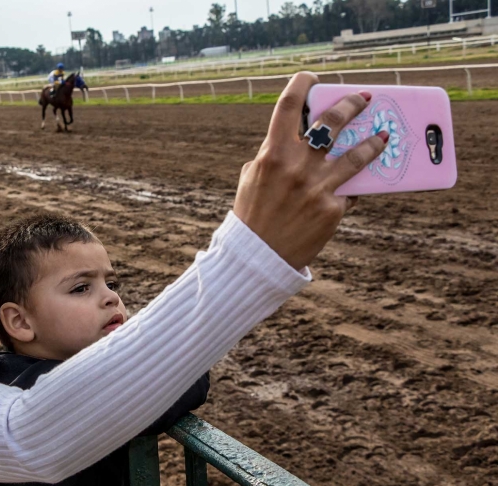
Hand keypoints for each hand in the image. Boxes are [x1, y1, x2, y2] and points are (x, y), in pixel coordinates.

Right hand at [233, 72, 387, 270]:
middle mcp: (297, 166)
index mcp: (272, 153)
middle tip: (364, 98)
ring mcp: (317, 187)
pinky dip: (352, 187)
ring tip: (384, 136)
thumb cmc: (253, 214)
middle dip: (352, 103)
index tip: (312, 77)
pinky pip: (350, 190)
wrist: (257, 256)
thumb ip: (272, 154)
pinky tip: (358, 186)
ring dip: (373, 141)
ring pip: (356, 154)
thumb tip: (297, 138)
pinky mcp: (332, 209)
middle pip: (332, 121)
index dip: (302, 83)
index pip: (289, 105)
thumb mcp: (252, 177)